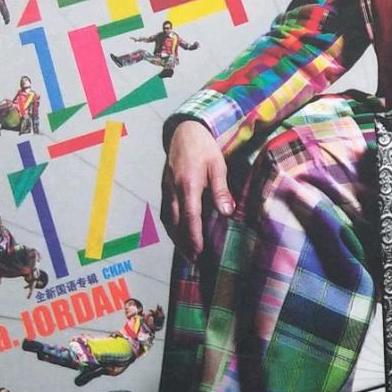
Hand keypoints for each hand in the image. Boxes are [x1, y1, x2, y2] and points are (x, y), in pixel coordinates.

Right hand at [162, 119, 234, 252]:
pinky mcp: (164, 189)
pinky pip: (165, 213)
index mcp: (187, 184)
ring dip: (176, 238)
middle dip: (184, 243)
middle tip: (195, 260)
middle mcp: (173, 190)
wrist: (184, 131)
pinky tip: (178, 235)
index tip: (199, 252)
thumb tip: (226, 211)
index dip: (194, 237)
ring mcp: (166, 190)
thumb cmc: (203, 148)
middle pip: (176, 224)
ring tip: (187, 253)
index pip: (190, 217)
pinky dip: (171, 227)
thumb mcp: (217, 165)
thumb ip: (220, 189)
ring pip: (168, 220)